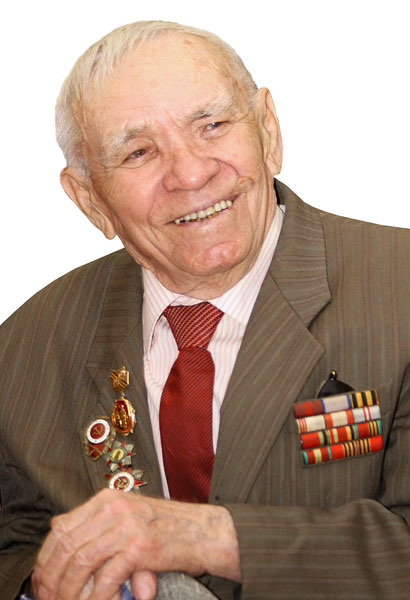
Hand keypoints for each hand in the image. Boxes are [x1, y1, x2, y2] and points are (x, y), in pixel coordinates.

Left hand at [32, 489, 240, 599]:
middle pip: (66, 545)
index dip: (46, 556)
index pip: (62, 526)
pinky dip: (96, 597)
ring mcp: (127, 526)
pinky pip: (105, 577)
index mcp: (108, 498)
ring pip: (80, 562)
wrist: (206, 532)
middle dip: (52, 578)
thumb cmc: (168, 528)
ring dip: (70, 591)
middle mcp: (114, 508)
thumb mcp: (129, 514)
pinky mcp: (139, 547)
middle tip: (49, 598)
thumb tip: (57, 528)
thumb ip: (98, 520)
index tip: (42, 579)